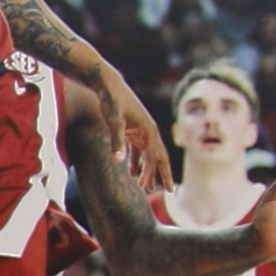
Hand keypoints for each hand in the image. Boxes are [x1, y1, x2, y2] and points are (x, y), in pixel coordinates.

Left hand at [95, 66, 172, 190]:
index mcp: (149, 129)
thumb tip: (118, 161)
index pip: (154, 156)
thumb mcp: (113, 121)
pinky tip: (131, 173)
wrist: (107, 84)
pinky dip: (136, 161)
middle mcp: (149, 130)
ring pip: (148, 154)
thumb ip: (117, 141)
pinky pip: (137, 149)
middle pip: (159, 156)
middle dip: (162, 174)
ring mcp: (141, 130)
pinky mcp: (132, 129)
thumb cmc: (112, 101)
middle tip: (168, 191)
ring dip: (147, 170)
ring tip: (145, 188)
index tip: (148, 187)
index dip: (152, 173)